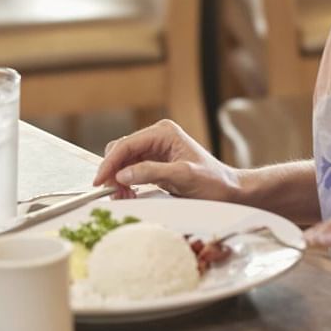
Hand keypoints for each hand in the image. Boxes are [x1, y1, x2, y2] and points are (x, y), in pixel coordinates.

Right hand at [94, 119, 240, 201]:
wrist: (230, 191)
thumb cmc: (214, 182)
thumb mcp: (183, 177)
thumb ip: (151, 172)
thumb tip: (122, 174)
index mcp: (163, 133)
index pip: (126, 144)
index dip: (109, 163)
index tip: (99, 181)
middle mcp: (157, 137)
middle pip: (121, 151)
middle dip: (113, 172)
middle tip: (113, 194)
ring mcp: (155, 150)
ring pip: (123, 161)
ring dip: (118, 179)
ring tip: (123, 197)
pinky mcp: (155, 163)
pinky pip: (131, 170)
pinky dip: (126, 183)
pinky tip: (129, 194)